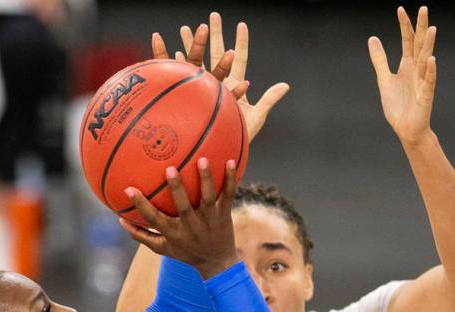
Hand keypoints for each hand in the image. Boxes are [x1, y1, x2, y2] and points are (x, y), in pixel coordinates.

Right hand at [119, 158, 238, 278]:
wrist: (217, 263)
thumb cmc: (185, 251)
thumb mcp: (162, 248)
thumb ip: (141, 235)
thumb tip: (119, 220)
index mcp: (174, 233)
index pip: (154, 219)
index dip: (141, 205)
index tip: (129, 189)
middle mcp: (191, 226)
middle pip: (183, 207)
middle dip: (176, 189)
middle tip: (169, 169)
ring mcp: (209, 220)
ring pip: (208, 198)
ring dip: (206, 179)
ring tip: (202, 159)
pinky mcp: (224, 214)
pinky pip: (228, 195)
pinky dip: (230, 179)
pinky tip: (230, 161)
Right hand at [153, 13, 289, 141]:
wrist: (219, 152)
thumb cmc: (238, 137)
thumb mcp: (256, 118)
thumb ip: (268, 100)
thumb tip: (286, 85)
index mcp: (233, 84)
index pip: (238, 59)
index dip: (241, 42)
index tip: (241, 25)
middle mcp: (216, 83)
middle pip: (215, 53)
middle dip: (213, 34)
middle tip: (212, 16)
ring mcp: (200, 89)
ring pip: (195, 61)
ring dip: (190, 45)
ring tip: (185, 28)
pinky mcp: (187, 98)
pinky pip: (178, 78)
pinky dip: (172, 64)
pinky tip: (168, 50)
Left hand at [368, 7, 437, 146]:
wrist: (406, 129)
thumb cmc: (398, 106)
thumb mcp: (384, 79)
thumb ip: (380, 59)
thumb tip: (373, 38)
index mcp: (407, 66)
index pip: (407, 41)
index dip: (404, 26)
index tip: (400, 9)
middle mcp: (416, 70)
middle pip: (419, 45)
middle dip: (421, 28)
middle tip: (423, 8)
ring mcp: (422, 81)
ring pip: (426, 60)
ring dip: (429, 45)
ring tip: (432, 28)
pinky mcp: (425, 95)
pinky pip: (429, 81)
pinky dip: (430, 71)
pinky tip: (431, 60)